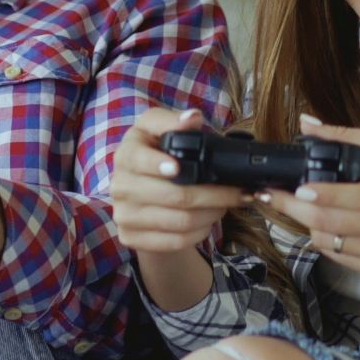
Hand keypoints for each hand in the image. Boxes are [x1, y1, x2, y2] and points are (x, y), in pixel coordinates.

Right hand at [108, 106, 245, 254]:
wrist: (140, 197)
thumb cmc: (157, 157)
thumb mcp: (159, 132)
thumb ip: (173, 121)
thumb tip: (192, 118)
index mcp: (126, 154)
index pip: (139, 159)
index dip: (160, 164)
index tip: (179, 168)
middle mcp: (119, 186)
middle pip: (174, 196)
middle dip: (215, 195)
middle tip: (239, 192)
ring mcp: (124, 215)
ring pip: (180, 221)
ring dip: (212, 214)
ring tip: (227, 205)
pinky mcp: (131, 238)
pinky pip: (175, 241)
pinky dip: (200, 232)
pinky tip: (209, 221)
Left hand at [258, 115, 359, 275]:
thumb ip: (347, 136)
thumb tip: (307, 124)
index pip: (350, 199)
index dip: (319, 195)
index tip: (297, 187)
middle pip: (328, 224)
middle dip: (292, 209)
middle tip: (271, 195)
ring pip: (327, 243)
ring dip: (305, 224)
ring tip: (298, 207)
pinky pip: (336, 257)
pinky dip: (322, 240)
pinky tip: (322, 224)